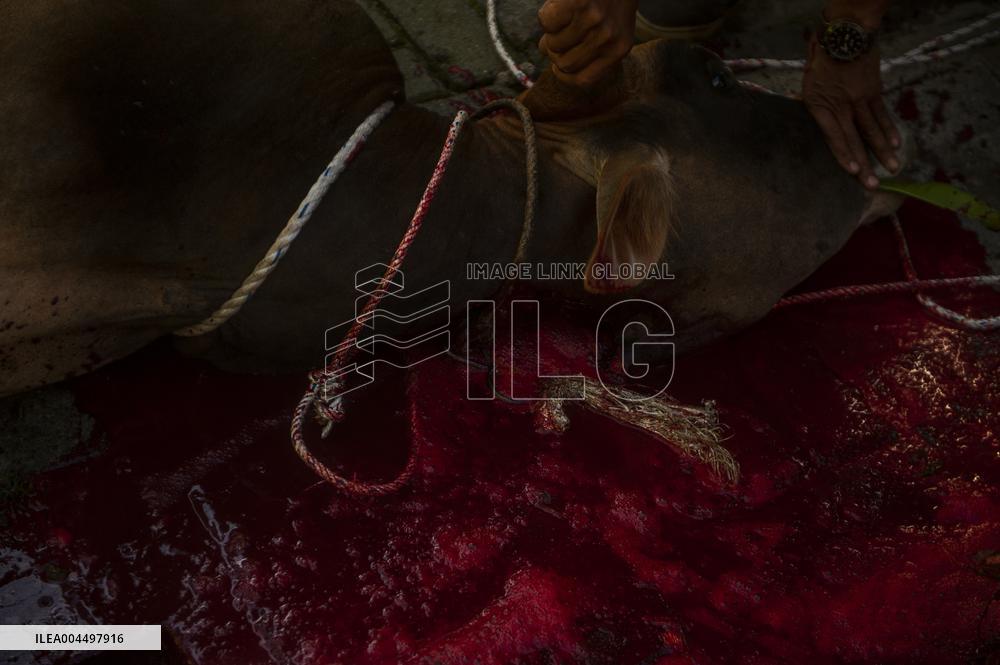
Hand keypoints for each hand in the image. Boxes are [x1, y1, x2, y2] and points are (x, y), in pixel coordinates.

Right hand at [538, 0, 637, 88]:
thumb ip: (592, 49)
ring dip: (550, 32)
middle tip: (556, 35)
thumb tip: (555, 61)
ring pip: (553, 44)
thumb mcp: (614, 27)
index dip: (564, 75)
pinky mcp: (577, 4)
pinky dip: (546, 15)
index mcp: (619, 49)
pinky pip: (547, 22)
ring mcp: (593, 21)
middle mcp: (608, 39)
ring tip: (562, 18)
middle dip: (554, 51)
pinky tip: (558, 5)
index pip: (583, 80)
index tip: (557, 66)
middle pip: (564, 64)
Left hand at [803, 36, 900, 188]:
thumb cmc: (820, 63)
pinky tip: (896, 144)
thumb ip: (812, 109)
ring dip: (883, 150)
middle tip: (872, 184)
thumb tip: (811, 128)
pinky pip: (882, 114)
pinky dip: (889, 129)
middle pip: (854, 138)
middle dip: (865, 163)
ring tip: (892, 168)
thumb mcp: (807, 87)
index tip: (853, 170)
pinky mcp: (874, 92)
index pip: (833, 136)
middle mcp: (841, 106)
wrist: (844, 37)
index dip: (844, 154)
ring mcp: (859, 100)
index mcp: (820, 108)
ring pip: (872, 129)